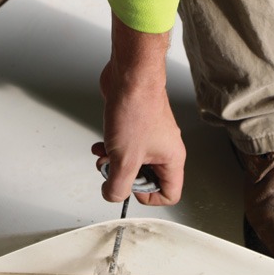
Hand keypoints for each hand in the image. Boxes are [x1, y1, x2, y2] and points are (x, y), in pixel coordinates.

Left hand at [93, 14, 184, 205]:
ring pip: (133, 163)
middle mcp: (165, 149)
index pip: (169, 194)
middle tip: (114, 170)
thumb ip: (118, 185)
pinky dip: (111, 149)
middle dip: (125, 177)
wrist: (130, 76)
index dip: (148, 198)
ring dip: (114, 163)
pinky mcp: (136, 126)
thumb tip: (113, 196)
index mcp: (172, 159)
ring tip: (105, 156)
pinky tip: (101, 144)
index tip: (130, 189)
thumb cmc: (136, 108)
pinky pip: (125, 147)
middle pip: (148, 179)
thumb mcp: (124, 159)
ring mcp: (151, 137)